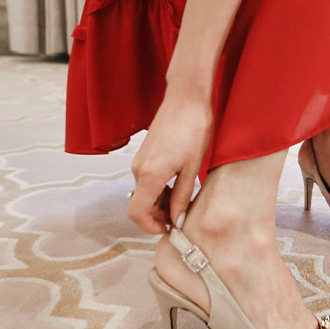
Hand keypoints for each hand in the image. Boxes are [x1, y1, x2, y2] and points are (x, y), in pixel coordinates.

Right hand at [127, 89, 213, 233]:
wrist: (186, 99)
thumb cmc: (193, 129)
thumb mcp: (192, 168)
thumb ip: (182, 197)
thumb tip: (177, 219)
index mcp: (149, 175)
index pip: (136, 213)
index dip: (149, 227)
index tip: (167, 229)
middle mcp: (138, 169)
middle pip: (140, 204)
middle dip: (158, 215)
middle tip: (181, 217)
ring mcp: (139, 161)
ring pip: (144, 193)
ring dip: (160, 202)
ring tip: (183, 201)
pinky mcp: (144, 155)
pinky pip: (147, 180)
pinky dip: (159, 189)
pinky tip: (178, 186)